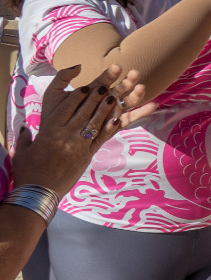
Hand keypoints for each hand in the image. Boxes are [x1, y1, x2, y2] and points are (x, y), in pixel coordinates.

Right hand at [12, 66, 147, 195]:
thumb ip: (24, 138)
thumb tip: (25, 128)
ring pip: (94, 123)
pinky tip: (118, 119)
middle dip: (94, 99)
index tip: (84, 87)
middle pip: (82, 113)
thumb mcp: (22, 152)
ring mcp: (78, 146)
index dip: (76, 97)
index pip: (64, 109)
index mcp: (49, 132)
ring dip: (104, 109)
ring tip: (113, 97)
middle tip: (104, 86)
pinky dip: (110, 129)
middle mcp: (65, 136)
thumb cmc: (28, 172)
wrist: (39, 193)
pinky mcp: (87, 156)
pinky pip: (100, 139)